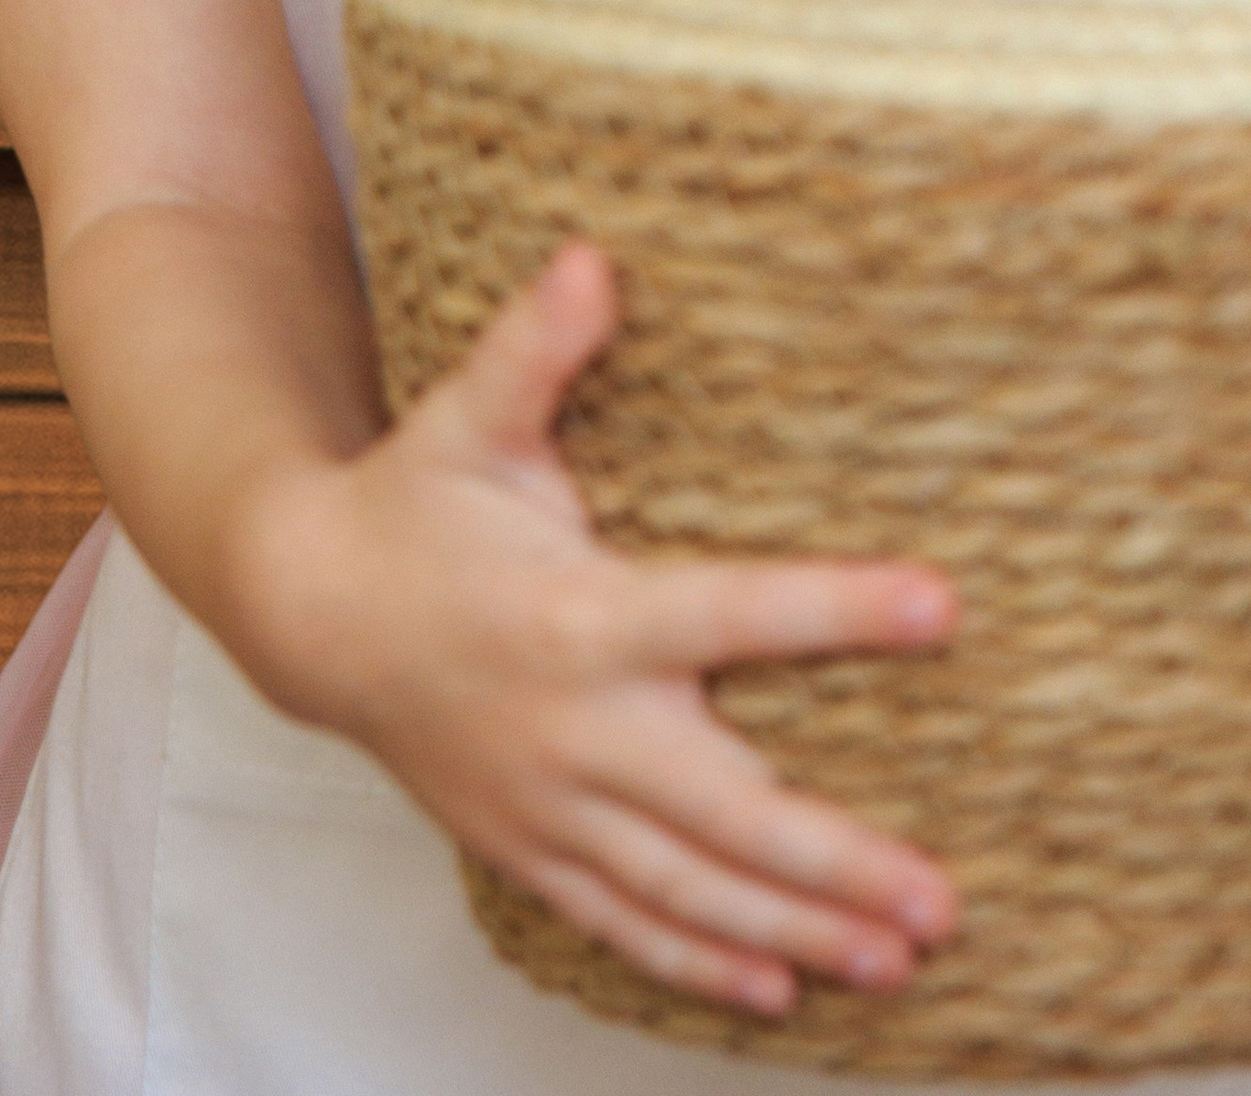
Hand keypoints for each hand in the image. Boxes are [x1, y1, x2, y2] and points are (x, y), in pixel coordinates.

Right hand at [241, 240, 959, 1017]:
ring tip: (899, 960)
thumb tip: (591, 257)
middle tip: (940, 902)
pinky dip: (699, 964)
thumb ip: (536, 347)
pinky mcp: (528, 848)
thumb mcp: (469, 416)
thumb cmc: (410, 502)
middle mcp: (573, 729)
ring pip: (686, 890)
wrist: (305, 612)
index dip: (838, 610)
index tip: (945, 607)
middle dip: (835, 863)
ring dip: (795, 930)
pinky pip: (622, 922)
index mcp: (580, 617)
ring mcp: (549, 806)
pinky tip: (782, 995)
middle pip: (723, 812)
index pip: (731, 613)